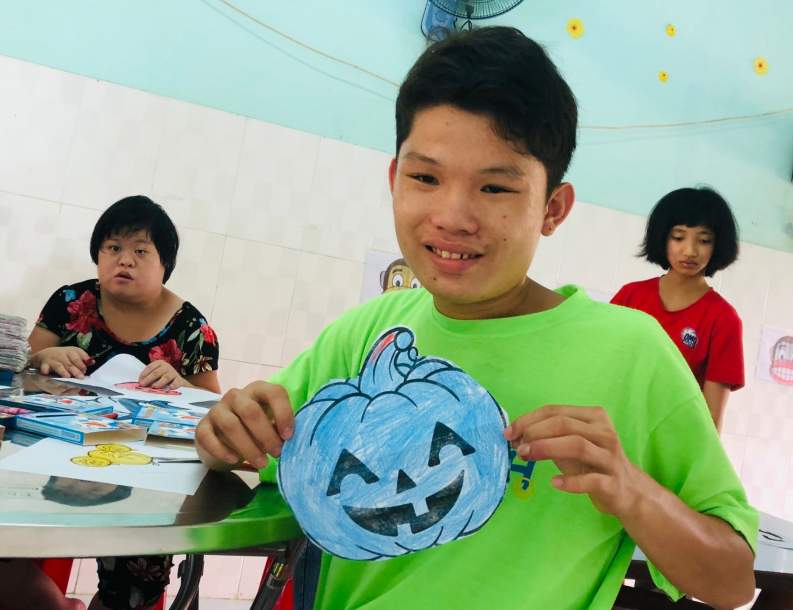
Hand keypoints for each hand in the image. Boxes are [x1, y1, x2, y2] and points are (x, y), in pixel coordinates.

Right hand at [31, 346, 91, 377]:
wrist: (45, 354)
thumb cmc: (64, 357)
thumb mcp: (74, 354)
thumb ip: (83, 359)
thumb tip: (92, 362)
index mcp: (71, 351)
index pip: (78, 356)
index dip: (81, 363)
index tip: (85, 370)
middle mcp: (62, 354)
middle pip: (70, 363)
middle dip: (75, 370)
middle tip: (80, 377)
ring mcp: (53, 360)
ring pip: (59, 366)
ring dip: (63, 371)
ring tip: (67, 376)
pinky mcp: (44, 365)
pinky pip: (44, 367)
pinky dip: (45, 370)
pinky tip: (46, 373)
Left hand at [138, 360, 185, 388]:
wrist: (176, 381)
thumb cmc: (162, 377)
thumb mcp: (155, 374)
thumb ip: (148, 377)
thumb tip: (141, 383)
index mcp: (159, 363)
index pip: (150, 368)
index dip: (144, 374)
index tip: (139, 381)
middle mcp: (166, 366)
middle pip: (156, 372)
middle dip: (149, 379)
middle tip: (143, 384)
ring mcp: (173, 373)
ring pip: (166, 377)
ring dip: (159, 382)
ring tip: (154, 387)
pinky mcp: (179, 380)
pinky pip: (176, 382)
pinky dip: (173, 385)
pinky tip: (169, 388)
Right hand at [195, 381, 293, 469]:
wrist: (224, 436)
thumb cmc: (256, 427)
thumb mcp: (271, 423)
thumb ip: (281, 427)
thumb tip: (293, 440)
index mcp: (259, 389)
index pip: (274, 392)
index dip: (283, 413)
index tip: (288, 436)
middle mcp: (237, 395)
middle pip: (251, 411)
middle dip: (266, 435)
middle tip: (277, 453)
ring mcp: (217, 409)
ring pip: (231, 425)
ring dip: (248, 447)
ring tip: (262, 463)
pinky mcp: (202, 425)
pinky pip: (209, 437)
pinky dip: (222, 450)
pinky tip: (234, 460)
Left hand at [504, 405, 642, 516]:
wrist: (628, 492)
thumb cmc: (593, 464)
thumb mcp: (570, 446)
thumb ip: (548, 438)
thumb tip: (516, 436)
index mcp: (594, 417)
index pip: (555, 411)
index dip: (528, 420)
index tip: (509, 432)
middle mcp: (604, 432)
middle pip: (564, 425)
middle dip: (535, 433)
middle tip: (517, 446)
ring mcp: (610, 457)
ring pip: (577, 445)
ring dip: (547, 449)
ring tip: (526, 456)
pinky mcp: (614, 482)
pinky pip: (591, 480)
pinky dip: (570, 481)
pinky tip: (554, 483)